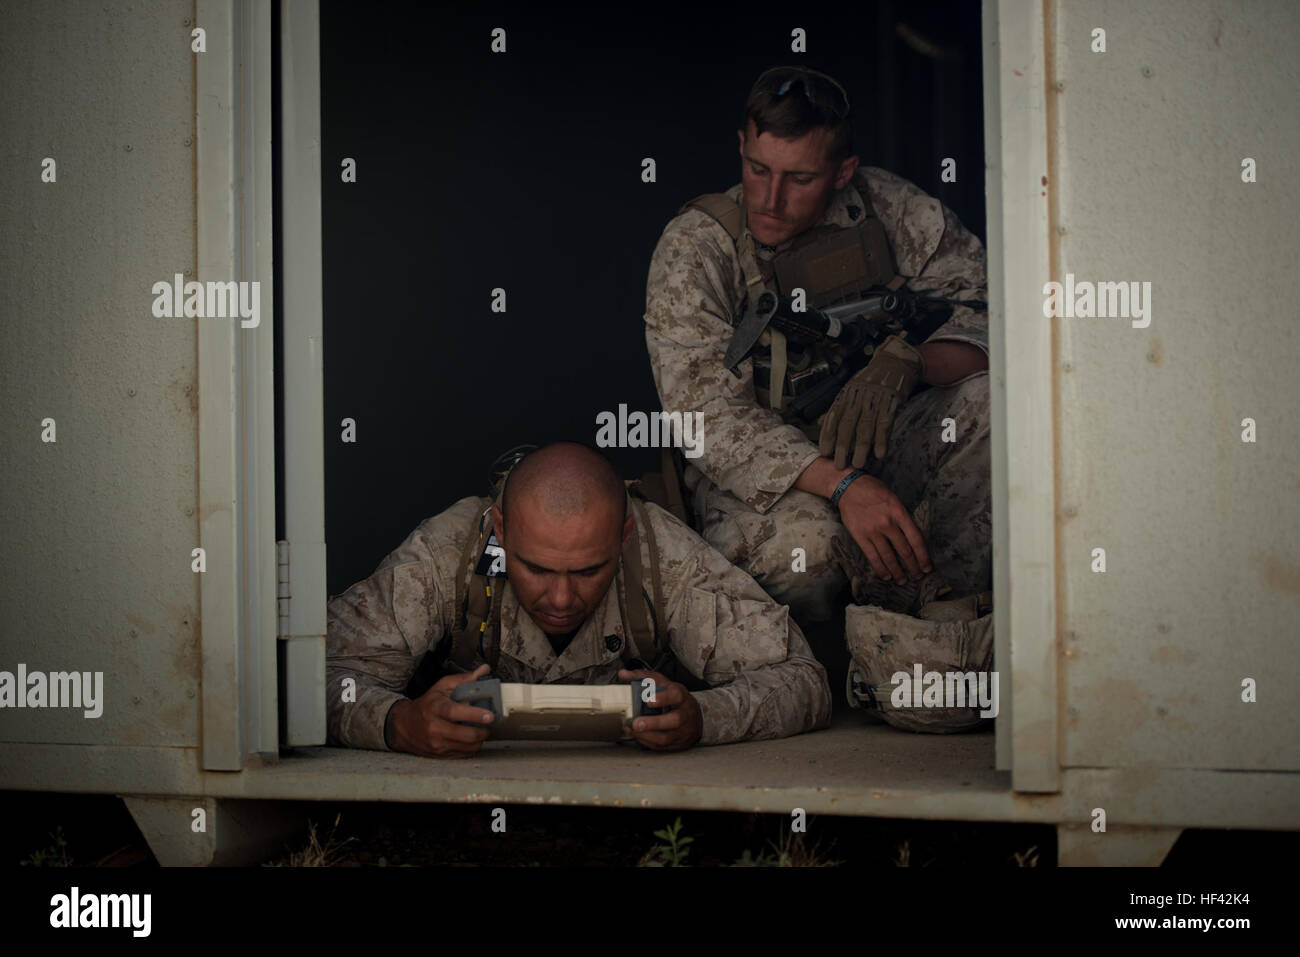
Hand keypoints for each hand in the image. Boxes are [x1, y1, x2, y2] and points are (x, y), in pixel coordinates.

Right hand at [388, 663, 494, 757]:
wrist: (404, 726)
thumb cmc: (427, 704)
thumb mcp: (442, 687)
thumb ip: (464, 679)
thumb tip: (485, 669)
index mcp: (436, 708)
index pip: (456, 713)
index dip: (475, 715)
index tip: (490, 716)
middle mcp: (435, 728)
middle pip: (467, 735)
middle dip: (484, 730)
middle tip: (490, 723)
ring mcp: (437, 744)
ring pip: (469, 747)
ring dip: (480, 739)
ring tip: (481, 729)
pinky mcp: (440, 755)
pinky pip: (464, 754)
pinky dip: (472, 747)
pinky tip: (471, 738)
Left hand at [617, 669, 702, 750]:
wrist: (695, 716)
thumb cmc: (675, 699)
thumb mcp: (663, 684)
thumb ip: (643, 677)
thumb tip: (623, 674)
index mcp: (681, 697)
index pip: (675, 695)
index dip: (663, 698)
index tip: (648, 700)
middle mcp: (685, 714)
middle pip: (674, 720)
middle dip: (654, 723)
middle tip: (636, 723)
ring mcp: (683, 731)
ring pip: (667, 737)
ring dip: (647, 736)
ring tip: (632, 731)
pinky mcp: (678, 743)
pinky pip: (662, 746)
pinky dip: (648, 742)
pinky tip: (637, 736)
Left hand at [818, 335, 922, 466]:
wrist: (895, 363)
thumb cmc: (871, 380)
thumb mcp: (851, 389)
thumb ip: (838, 407)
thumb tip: (821, 422)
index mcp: (846, 394)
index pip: (833, 417)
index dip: (827, 435)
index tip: (824, 452)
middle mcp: (857, 396)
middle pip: (847, 424)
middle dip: (842, 446)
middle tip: (839, 465)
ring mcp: (875, 399)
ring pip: (865, 427)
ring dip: (861, 448)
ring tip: (858, 464)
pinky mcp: (891, 402)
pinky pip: (885, 424)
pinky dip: (882, 440)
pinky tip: (879, 454)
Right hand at [834, 472, 930, 582]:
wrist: (848, 487)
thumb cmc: (873, 490)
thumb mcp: (893, 498)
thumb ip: (902, 516)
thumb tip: (910, 535)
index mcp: (899, 513)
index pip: (916, 539)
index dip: (923, 556)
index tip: (927, 567)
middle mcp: (888, 524)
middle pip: (904, 551)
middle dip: (912, 566)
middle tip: (917, 576)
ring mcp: (873, 531)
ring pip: (889, 557)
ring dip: (897, 571)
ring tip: (902, 580)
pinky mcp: (860, 536)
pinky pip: (872, 556)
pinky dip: (880, 568)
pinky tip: (886, 576)